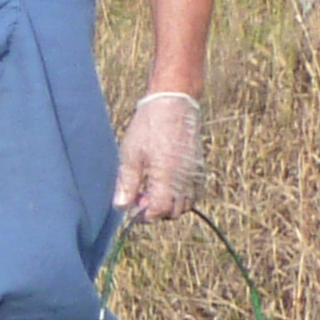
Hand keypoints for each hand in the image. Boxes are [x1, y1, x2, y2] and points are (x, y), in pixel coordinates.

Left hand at [114, 90, 202, 221]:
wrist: (173, 104)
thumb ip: (127, 183)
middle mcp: (185, 179)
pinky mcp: (198, 168)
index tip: (131, 208)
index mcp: (167, 177)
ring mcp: (194, 174)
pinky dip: (180, 196)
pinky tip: (164, 184)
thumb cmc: (149, 127)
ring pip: (185, 205)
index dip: (144, 215)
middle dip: (155, 212)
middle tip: (139, 198)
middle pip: (174, 212)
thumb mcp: (131, 155)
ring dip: (168, 205)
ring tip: (150, 191)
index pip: (159, 210)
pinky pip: (193, 193)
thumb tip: (121, 206)